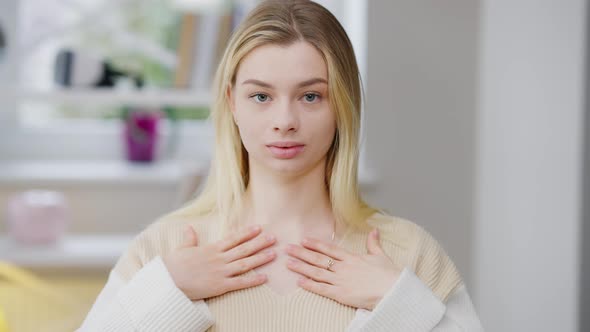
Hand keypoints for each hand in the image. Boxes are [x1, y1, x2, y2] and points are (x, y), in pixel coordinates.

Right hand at [163, 224, 275, 300]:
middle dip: (260, 243)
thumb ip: (189, 238)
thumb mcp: (182, 249)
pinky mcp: (220, 286)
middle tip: (274, 238)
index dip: (247, 233)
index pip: (233, 238)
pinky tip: (264, 277)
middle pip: (244, 249)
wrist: (168, 280)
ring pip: (245, 263)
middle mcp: (219, 258)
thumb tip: (189, 227)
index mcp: (211, 249)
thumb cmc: (174, 265)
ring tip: (273, 254)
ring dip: (260, 258)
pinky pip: (240, 283)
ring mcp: (221, 272)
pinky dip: (253, 280)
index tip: (259, 227)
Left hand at [285, 228, 400, 309]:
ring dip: (302, 267)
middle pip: (318, 259)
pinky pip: (322, 289)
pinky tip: (299, 281)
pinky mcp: (341, 294)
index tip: (304, 239)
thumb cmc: (389, 275)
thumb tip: (374, 230)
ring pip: (317, 272)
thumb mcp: (381, 256)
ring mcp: (341, 281)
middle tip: (288, 248)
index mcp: (352, 258)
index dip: (315, 244)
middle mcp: (343, 268)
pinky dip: (310, 285)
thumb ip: (373, 243)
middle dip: (302, 253)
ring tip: (288, 263)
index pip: (330, 249)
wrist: (394, 290)